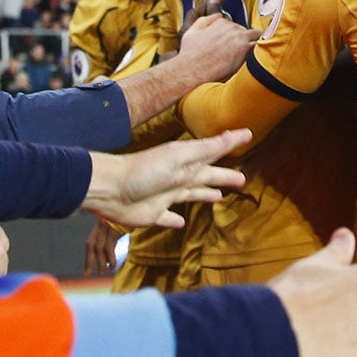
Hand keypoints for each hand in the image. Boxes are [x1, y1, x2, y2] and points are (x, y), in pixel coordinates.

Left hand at [84, 216, 122, 276]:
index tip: (86, 271)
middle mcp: (101, 225)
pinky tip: (112, 265)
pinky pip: (110, 246)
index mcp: (99, 225)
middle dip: (89, 261)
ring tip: (102, 272)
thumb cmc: (126, 218)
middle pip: (92, 245)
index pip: (90, 242)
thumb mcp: (114, 225)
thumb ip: (108, 236)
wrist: (132, 207)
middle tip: (88, 274)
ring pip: (101, 247)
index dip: (88, 257)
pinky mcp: (116, 229)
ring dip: (101, 262)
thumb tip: (106, 255)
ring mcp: (108, 226)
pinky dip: (110, 258)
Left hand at [85, 129, 249, 228]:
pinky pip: (168, 217)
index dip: (229, 145)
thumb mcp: (179, 157)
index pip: (213, 152)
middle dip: (222, 177)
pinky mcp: (154, 214)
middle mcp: (178, 177)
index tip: (247, 137)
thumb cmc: (144, 171)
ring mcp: (166, 195)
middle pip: (205, 176)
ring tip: (218, 197)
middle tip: (241, 179)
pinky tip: (181, 223)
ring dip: (204, 195)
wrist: (109, 189)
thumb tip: (238, 134)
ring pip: (191, 195)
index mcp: (185, 161)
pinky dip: (175, 220)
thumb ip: (208, 148)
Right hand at [174, 11, 260, 84]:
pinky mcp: (245, 48)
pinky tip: (263, 57)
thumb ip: (205, 20)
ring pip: (258, 36)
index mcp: (220, 22)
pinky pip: (261, 45)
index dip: (237, 37)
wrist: (191, 71)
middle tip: (244, 54)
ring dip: (258, 43)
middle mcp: (231, 27)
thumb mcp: (191, 32)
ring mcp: (239, 37)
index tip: (235, 46)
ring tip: (258, 54)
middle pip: (247, 32)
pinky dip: (263, 50)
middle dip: (247, 41)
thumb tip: (218, 16)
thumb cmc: (189, 55)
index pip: (236, 27)